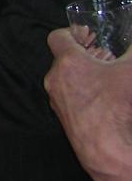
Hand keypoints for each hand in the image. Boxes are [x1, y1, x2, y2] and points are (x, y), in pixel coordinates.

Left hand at [44, 28, 131, 180]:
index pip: (59, 36)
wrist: (106, 149)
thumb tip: (131, 45)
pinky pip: (70, 97)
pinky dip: (83, 92)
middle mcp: (56, 79)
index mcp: (67, 62)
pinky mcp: (63, 117)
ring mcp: (58, 100)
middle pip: (65, 58)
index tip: (89, 35)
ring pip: (67, 78)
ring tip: (108, 79)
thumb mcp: (130, 71)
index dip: (73, 32)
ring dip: (85, 74)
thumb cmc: (117, 107)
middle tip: (105, 57)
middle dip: (86, 55)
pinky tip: (104, 100)